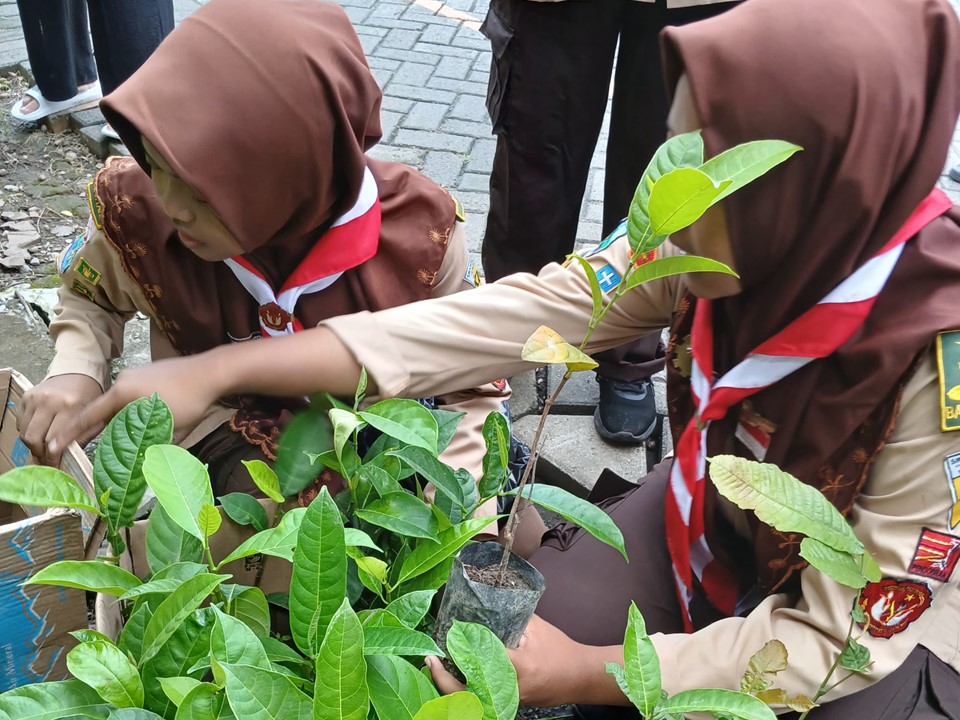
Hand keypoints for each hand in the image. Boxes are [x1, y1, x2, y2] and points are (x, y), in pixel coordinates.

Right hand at [18, 374, 103, 465]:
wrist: (78, 372)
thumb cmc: (90, 395)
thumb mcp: (95, 415)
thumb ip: (83, 436)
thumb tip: (68, 459)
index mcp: (70, 405)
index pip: (54, 439)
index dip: (53, 457)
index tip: (55, 467)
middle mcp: (49, 401)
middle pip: (34, 439)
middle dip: (40, 455)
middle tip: (47, 462)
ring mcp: (35, 398)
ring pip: (25, 433)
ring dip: (33, 446)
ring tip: (44, 451)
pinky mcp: (26, 397)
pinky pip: (20, 423)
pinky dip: (29, 432)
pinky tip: (41, 434)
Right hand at [52, 353, 226, 457]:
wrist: (212, 372)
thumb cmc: (192, 401)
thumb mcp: (170, 430)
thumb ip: (151, 449)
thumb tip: (139, 471)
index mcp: (123, 394)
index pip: (89, 417)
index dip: (71, 434)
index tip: (54, 445)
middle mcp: (123, 381)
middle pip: (100, 411)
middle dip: (87, 431)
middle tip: (69, 448)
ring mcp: (134, 375)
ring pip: (115, 404)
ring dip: (109, 423)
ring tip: (100, 441)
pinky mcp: (145, 374)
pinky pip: (128, 396)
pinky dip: (124, 412)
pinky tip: (127, 424)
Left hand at [426, 614, 589, 707]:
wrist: (580, 678)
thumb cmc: (560, 650)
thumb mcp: (537, 628)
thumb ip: (512, 617)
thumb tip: (487, 603)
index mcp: (519, 667)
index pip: (481, 660)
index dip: (460, 650)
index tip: (447, 636)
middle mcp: (511, 689)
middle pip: (467, 693)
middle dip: (442, 679)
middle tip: (429, 660)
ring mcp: (510, 702)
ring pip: (471, 701)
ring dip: (450, 687)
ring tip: (435, 667)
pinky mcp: (510, 706)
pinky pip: (480, 703)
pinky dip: (464, 692)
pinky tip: (454, 677)